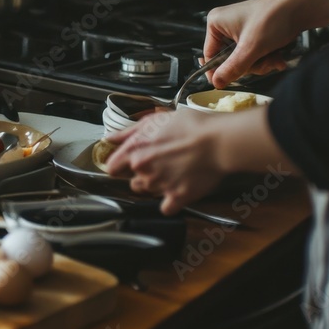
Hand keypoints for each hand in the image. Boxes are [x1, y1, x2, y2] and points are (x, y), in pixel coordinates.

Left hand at [103, 109, 224, 215]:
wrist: (218, 140)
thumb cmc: (189, 125)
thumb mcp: (155, 120)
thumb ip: (128, 132)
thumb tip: (110, 138)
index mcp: (135, 151)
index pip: (112, 168)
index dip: (119, 166)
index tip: (127, 164)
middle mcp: (143, 171)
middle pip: (133, 181)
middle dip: (143, 175)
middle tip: (161, 163)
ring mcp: (160, 186)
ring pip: (149, 192)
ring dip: (157, 186)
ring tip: (174, 172)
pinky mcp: (177, 197)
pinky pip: (166, 208)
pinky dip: (172, 202)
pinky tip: (179, 190)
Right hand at [205, 0, 328, 87]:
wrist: (302, 6)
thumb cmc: (274, 17)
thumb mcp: (250, 48)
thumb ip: (232, 68)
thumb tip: (216, 83)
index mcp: (216, 23)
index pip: (209, 55)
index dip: (219, 71)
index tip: (226, 83)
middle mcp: (226, 25)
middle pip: (228, 59)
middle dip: (248, 65)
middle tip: (262, 63)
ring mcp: (241, 29)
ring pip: (243, 59)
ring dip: (260, 63)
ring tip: (273, 58)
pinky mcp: (254, 33)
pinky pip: (254, 53)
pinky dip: (266, 57)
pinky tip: (277, 57)